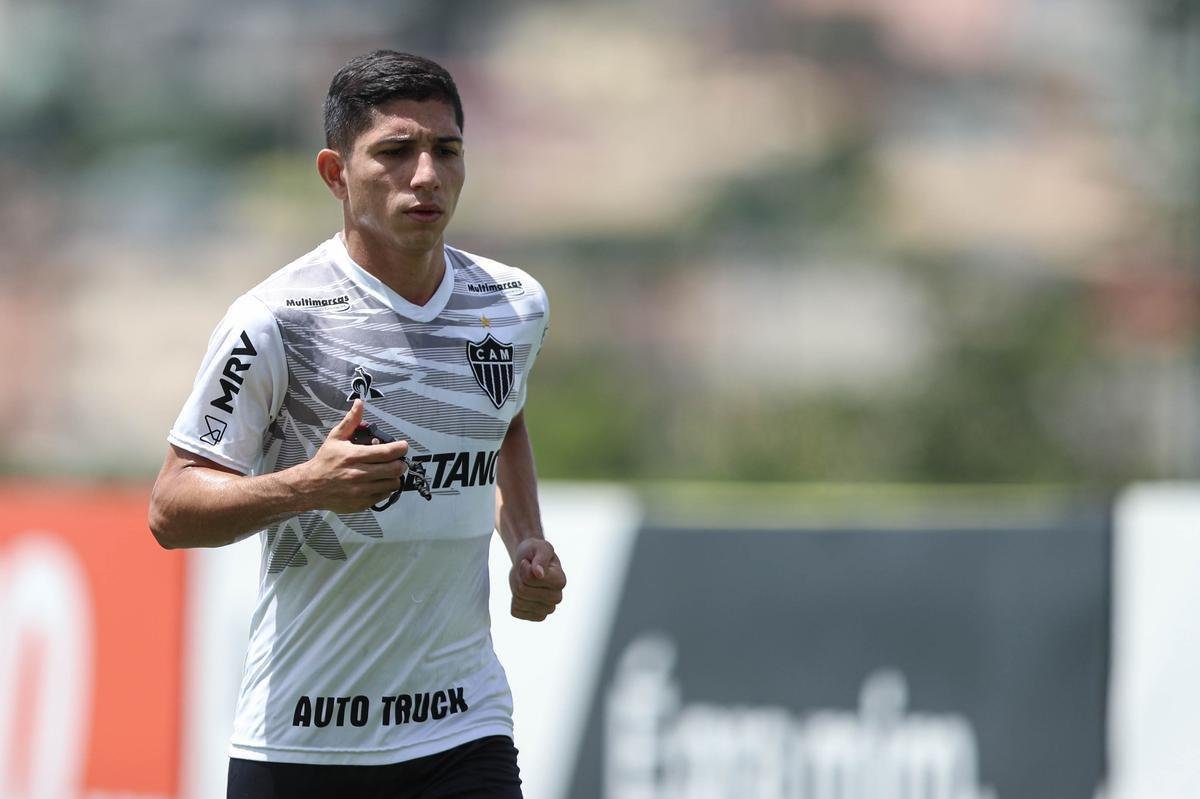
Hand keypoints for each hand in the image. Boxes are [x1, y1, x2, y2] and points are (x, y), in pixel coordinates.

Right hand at [291, 400, 409, 512]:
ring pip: (393, 483)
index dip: (400, 448)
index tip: (403, 446)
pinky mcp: (362, 503)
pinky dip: (386, 488)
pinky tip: (378, 482)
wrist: (310, 486)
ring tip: (387, 471)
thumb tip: (360, 403)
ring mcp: (362, 490)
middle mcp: (360, 474)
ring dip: (394, 476)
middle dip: (400, 463)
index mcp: (354, 456)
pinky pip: (384, 495)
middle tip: (397, 460)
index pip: (387, 452)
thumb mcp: (336, 438)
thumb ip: (351, 421)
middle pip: (395, 469)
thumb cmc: (325, 461)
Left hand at [509, 538, 565, 621]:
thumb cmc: (535, 552)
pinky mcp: (537, 617)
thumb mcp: (539, 547)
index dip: (524, 568)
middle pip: (523, 591)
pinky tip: (524, 594)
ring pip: (519, 602)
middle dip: (519, 579)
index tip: (528, 563)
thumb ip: (540, 558)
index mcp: (560, 580)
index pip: (531, 578)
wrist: (529, 562)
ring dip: (516, 589)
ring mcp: (548, 609)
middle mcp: (557, 597)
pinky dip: (514, 601)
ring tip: (525, 582)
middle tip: (525, 573)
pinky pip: (516, 611)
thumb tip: (539, 573)